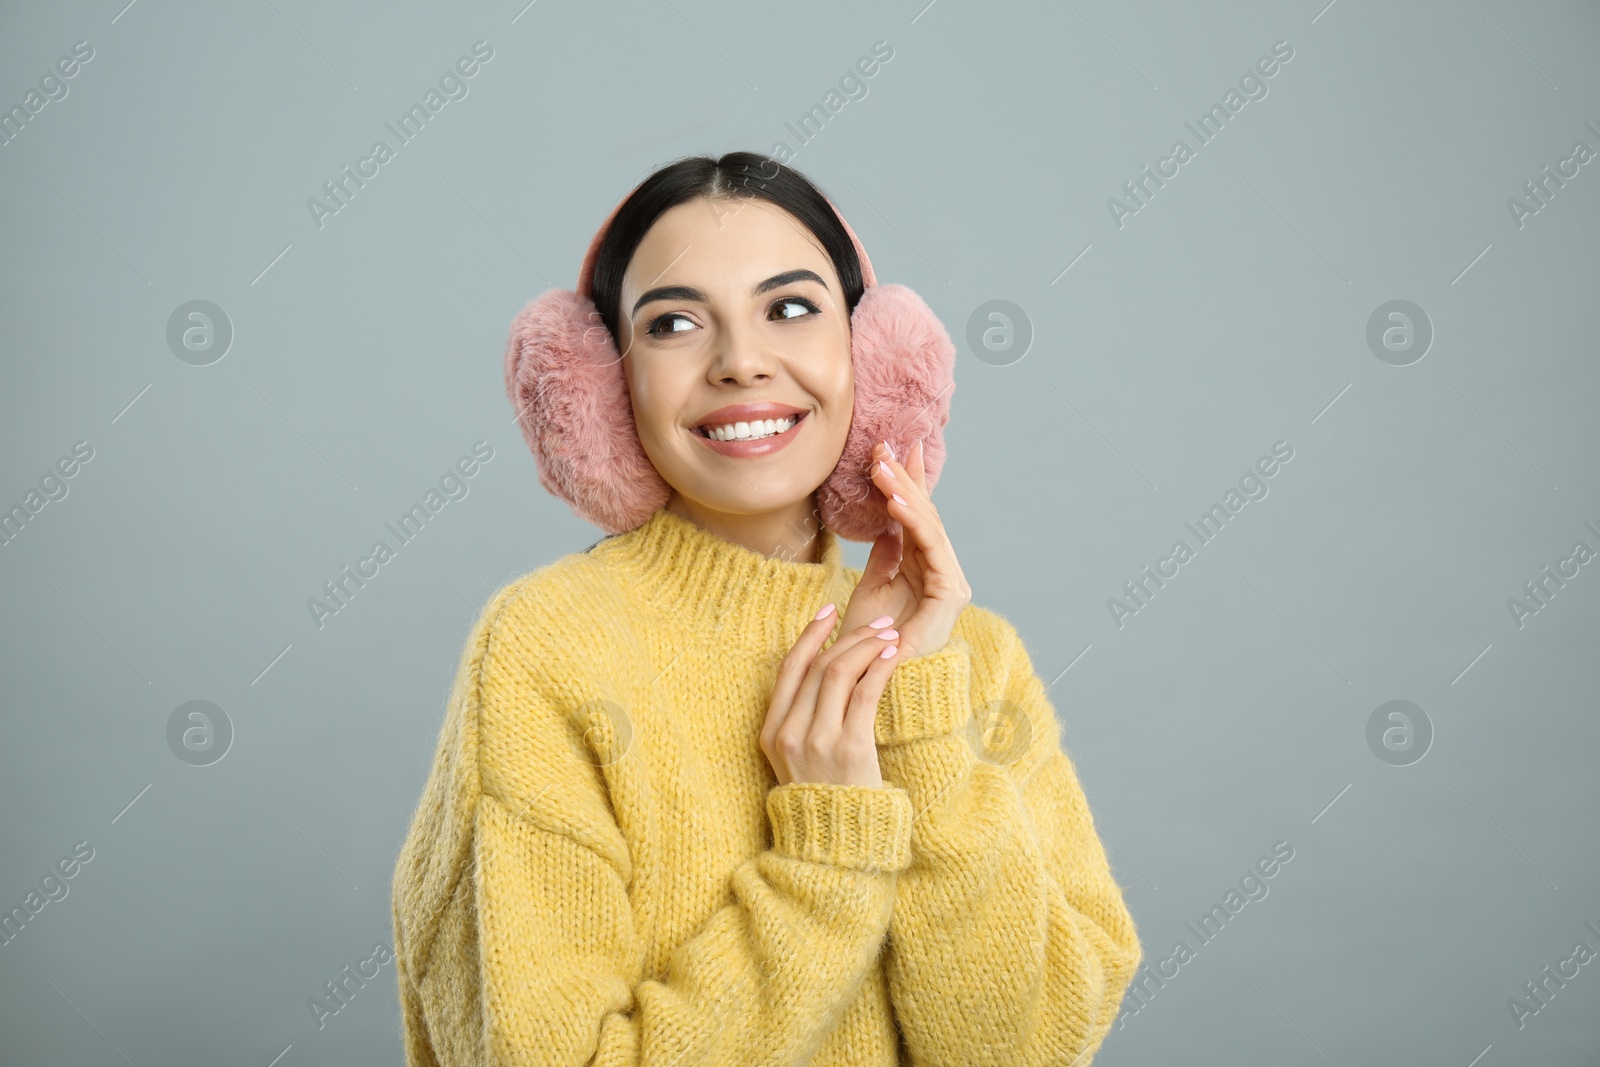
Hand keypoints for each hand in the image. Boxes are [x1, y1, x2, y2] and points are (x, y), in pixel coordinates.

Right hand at [760, 607, 902, 787]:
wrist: (838, 846)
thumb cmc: (827, 799)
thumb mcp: (799, 760)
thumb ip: (805, 720)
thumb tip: (830, 670)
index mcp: (771, 732)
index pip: (788, 668)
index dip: (808, 635)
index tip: (829, 611)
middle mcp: (789, 733)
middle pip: (818, 665)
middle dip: (850, 636)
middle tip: (878, 622)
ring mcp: (817, 741)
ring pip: (840, 672)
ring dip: (867, 645)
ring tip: (890, 635)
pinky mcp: (849, 748)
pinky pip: (865, 693)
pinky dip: (880, 668)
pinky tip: (893, 656)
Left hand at [838, 439, 970, 661]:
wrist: (872, 683)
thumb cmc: (868, 642)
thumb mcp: (870, 589)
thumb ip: (884, 557)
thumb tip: (887, 528)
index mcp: (921, 568)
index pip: (913, 517)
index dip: (904, 482)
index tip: (890, 449)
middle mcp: (940, 572)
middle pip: (923, 516)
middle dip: (903, 479)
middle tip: (882, 447)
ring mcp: (949, 583)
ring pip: (928, 527)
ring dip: (904, 494)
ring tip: (882, 468)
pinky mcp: (950, 595)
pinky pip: (931, 549)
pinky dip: (914, 523)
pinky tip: (895, 502)